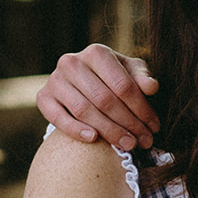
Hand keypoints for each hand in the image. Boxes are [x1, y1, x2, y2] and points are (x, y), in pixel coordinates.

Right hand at [36, 44, 161, 148]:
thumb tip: (151, 87)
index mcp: (97, 52)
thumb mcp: (130, 72)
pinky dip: (75, 129)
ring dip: (108, 131)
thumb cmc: (112, 76)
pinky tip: (93, 139)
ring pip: (84, 110)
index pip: (123, 85)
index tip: (154, 127)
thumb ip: (142, 78)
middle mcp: (72, 62)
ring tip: (128, 145)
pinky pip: (58, 117)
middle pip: (104, 99)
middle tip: (144, 141)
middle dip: (128, 123)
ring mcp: (55, 79)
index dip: (142, 109)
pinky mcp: (43, 97)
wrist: (81, 81)